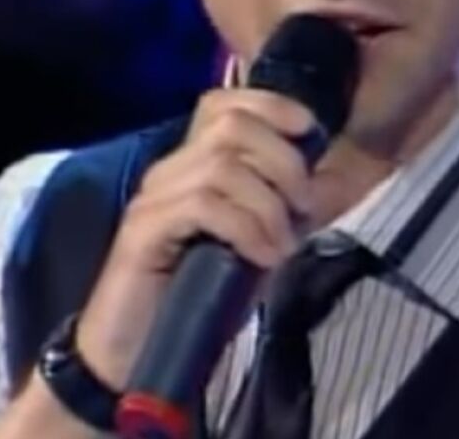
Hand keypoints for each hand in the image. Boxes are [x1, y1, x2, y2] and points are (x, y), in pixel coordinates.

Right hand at [74, 88, 315, 387]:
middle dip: (282, 159)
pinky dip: (246, 227)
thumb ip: (279, 211)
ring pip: (221, 165)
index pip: (224, 103)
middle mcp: (169, 171)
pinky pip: (203, 205)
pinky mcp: (143, 231)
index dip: (271, 105)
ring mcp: (153, 198)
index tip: (309, 131)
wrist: (138, 354)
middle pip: (230, 125)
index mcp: (192, 165)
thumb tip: (320, 186)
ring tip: (283, 244)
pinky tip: (263, 257)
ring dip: (268, 203)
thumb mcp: (253, 246)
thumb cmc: (198, 299)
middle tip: (303, 208)